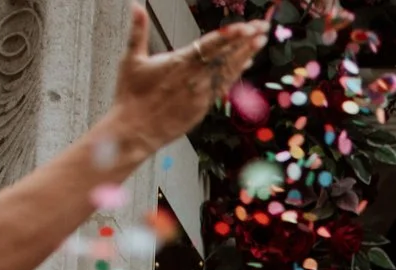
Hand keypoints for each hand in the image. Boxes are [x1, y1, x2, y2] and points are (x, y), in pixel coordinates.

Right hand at [102, 6, 268, 160]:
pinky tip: (246, 62)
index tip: (248, 27)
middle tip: (264, 26)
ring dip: (246, 54)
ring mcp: (202, 93)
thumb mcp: (132, 59)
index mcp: (179, 62)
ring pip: (228, 71)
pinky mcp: (203, 107)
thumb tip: (135, 4)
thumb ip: (138, 30)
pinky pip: (223, 86)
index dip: (232, 36)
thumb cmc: (131, 95)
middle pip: (226, 55)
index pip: (211, 45)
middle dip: (246, 40)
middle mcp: (195, 78)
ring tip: (261, 40)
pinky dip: (236, 73)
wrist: (135, 131)